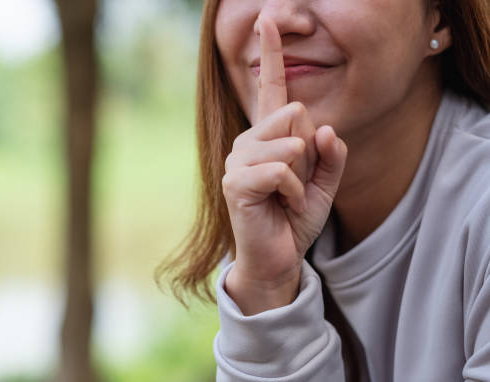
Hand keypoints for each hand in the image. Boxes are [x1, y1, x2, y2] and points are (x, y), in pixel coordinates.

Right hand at [222, 15, 347, 314]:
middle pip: (294, 112)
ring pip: (289, 141)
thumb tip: (324, 128)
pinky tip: (283, 205)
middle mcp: (248, 141)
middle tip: (296, 183)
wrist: (278, 256)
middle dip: (308, 151)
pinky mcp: (236, 182)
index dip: (272, 55)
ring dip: (302, 176)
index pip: (271, 90)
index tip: (269, 22)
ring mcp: (238, 160)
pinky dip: (295, 191)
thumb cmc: (295, 217)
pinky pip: (281, 170)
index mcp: (268, 137)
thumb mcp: (324, 185)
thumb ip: (330, 156)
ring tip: (288, 198)